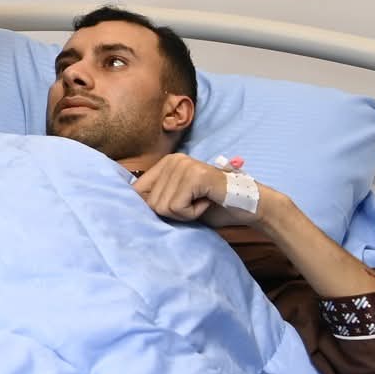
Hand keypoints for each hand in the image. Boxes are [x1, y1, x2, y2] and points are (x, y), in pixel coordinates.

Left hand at [131, 153, 258, 227]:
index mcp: (165, 163)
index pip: (137, 191)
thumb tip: (126, 208)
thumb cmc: (213, 206)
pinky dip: (192, 214)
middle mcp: (172, 160)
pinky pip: (177, 207)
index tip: (177, 207)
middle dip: (174, 213)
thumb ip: (157, 199)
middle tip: (196, 204)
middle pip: (149, 203)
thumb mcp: (179, 202)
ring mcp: (184, 165)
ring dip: (184, 214)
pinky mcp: (195, 176)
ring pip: (162, 207)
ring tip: (202, 202)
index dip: (152, 208)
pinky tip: (207, 202)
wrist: (248, 205)